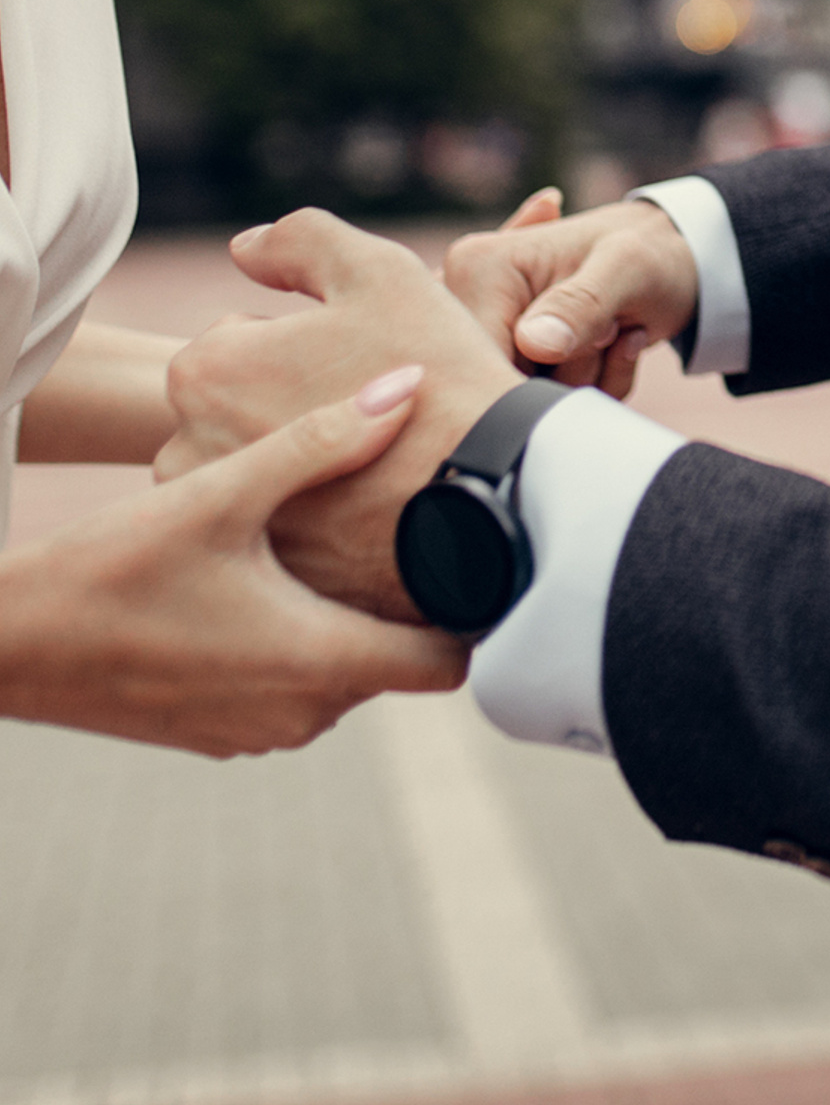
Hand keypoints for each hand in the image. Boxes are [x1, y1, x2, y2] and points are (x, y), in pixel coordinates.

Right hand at [0, 372, 466, 755]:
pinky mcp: (226, 727)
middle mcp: (302, 713)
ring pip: (353, 669)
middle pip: (405, 659)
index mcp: (317, 662)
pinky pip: (301, 683)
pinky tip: (296, 572)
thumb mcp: (220, 492)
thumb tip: (407, 386)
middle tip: (436, 520)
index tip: (494, 549)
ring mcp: (261, 729)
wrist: (5, 644)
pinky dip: (312, 635)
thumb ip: (322, 441)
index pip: (449, 662)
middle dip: (419, 597)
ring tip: (369, 536)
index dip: (480, 609)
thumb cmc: (110, 567)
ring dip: (360, 612)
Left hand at [160, 211, 522, 622]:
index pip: (240, 339)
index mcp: (206, 369)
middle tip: (371, 417)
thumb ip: (301, 240)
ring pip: (253, 466)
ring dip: (293, 459)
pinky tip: (368, 507)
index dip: (310, 345)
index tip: (362, 365)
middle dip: (289, 404)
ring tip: (371, 464)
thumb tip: (244, 247)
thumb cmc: (437, 375)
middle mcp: (186, 448)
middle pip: (238, 406)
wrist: (489, 495)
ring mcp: (221, 519)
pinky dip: (311, 515)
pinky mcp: (253, 571)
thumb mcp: (380, 273)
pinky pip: (277, 526)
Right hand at [442, 195, 698, 396]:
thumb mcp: (628, 267)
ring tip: (617, 328)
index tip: (592, 346)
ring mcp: (496, 334)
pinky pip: (549, 405)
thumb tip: (534, 345)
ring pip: (528, 403)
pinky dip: (595, 386)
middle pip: (499, 387)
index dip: (533, 378)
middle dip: (569, 374)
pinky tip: (618, 342)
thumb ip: (583, 302)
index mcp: (479, 267)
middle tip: (614, 327)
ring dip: (589, 381)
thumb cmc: (652, 252)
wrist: (680, 261)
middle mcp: (472, 301)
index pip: (477, 359)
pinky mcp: (520, 358)